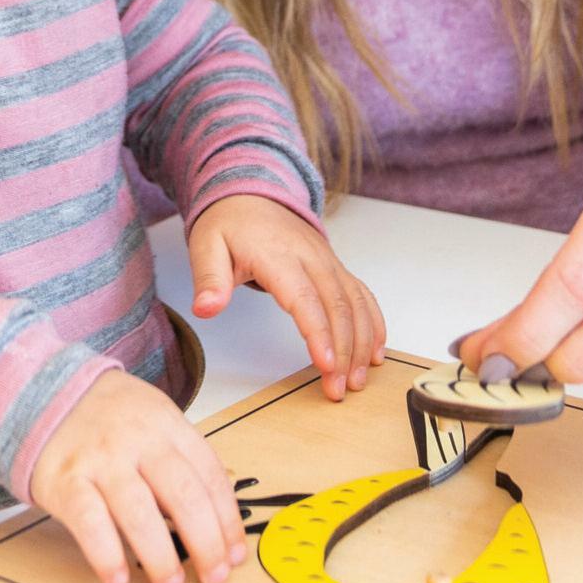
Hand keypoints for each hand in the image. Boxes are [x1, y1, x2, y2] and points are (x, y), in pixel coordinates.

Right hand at [30, 370, 242, 582]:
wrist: (46, 393)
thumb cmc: (112, 418)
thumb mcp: (156, 421)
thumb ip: (183, 461)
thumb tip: (218, 515)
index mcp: (169, 425)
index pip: (210, 475)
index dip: (227, 518)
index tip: (235, 552)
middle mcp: (139, 440)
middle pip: (183, 494)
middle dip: (205, 541)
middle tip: (214, 575)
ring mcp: (102, 460)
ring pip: (139, 512)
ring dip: (160, 555)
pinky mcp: (65, 480)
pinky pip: (89, 522)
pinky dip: (106, 554)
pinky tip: (118, 578)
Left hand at [186, 194, 386, 399]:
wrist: (252, 194)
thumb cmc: (230, 224)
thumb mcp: (206, 245)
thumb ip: (208, 278)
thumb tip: (206, 308)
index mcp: (279, 256)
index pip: (305, 298)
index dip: (318, 333)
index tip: (326, 364)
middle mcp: (312, 258)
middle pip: (337, 306)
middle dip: (344, 350)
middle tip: (339, 389)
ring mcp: (328, 262)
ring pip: (355, 303)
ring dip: (362, 342)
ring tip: (358, 379)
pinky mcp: (335, 268)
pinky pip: (361, 294)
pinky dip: (373, 322)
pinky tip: (376, 350)